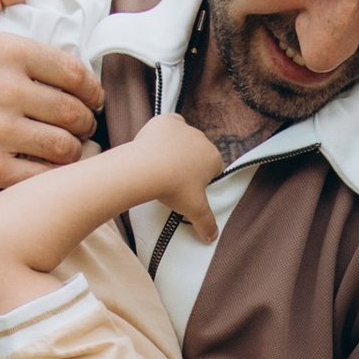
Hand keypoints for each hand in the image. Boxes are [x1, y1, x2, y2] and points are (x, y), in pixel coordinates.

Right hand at [0, 0, 104, 191]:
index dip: (91, 89)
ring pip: (63, 147)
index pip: (73, 72)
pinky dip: (52, 177)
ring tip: (69, 149)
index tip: (92, 99)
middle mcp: (5, 90)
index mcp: (7, 52)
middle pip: (73, 112)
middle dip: (86, 122)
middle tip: (83, 126)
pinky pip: (40, 177)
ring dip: (73, 151)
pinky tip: (49, 173)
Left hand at [125, 108, 224, 241]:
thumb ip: (206, 224)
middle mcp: (202, 139)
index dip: (201, 181)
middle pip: (198, 153)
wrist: (145, 168)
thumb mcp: (193, 210)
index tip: (189, 190)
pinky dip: (164, 133)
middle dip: (189, 165)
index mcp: (213, 158)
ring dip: (176, 149)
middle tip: (173, 180)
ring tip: (161, 166)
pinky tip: (156, 146)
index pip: (213, 169)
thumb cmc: (173, 188)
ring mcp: (184, 128)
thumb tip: (213, 238)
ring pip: (183, 139)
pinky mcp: (165, 121)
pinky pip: (169, 125)